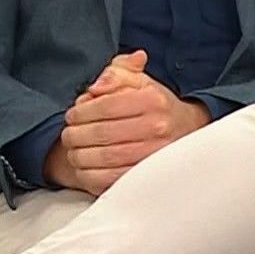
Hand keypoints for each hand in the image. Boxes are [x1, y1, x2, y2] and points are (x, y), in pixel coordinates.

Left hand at [53, 50, 211, 194]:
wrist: (185, 129)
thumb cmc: (155, 104)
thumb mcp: (138, 80)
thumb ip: (116, 73)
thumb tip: (96, 87)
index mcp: (152, 100)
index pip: (106, 106)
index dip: (81, 112)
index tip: (72, 116)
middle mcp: (157, 127)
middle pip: (102, 133)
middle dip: (76, 134)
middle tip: (69, 135)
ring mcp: (155, 155)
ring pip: (105, 158)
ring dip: (80, 155)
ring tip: (74, 150)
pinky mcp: (149, 177)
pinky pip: (111, 180)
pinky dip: (90, 175)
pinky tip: (85, 167)